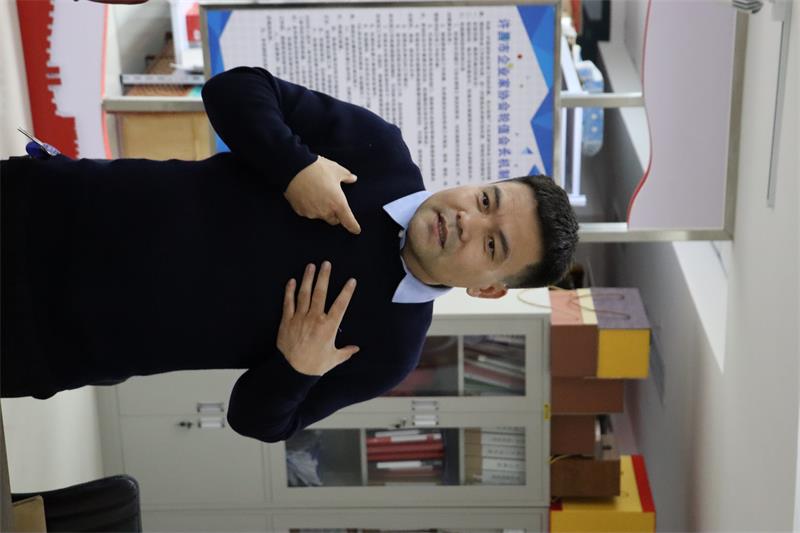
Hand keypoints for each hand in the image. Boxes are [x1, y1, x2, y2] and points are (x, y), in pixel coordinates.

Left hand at [277, 261, 358, 375]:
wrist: (292, 371)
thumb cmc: (315, 365)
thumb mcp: (334, 359)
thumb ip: (346, 352)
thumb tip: (356, 349)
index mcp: (329, 327)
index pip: (341, 305)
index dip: (347, 292)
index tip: (351, 280)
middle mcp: (315, 318)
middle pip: (320, 293)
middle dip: (324, 276)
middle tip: (326, 264)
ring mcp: (299, 318)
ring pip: (304, 294)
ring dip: (308, 278)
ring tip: (311, 266)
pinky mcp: (287, 321)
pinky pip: (288, 302)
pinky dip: (290, 291)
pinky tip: (292, 281)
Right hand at [284, 156, 361, 234]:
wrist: (294, 167)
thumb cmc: (318, 168)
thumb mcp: (336, 170)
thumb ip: (347, 177)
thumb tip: (353, 178)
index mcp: (338, 203)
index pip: (349, 222)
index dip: (353, 227)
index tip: (356, 230)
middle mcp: (325, 212)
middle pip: (333, 220)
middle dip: (335, 215)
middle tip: (332, 202)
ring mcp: (312, 213)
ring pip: (320, 216)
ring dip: (321, 210)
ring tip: (316, 194)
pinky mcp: (300, 211)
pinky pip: (308, 212)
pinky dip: (309, 207)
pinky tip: (306, 195)